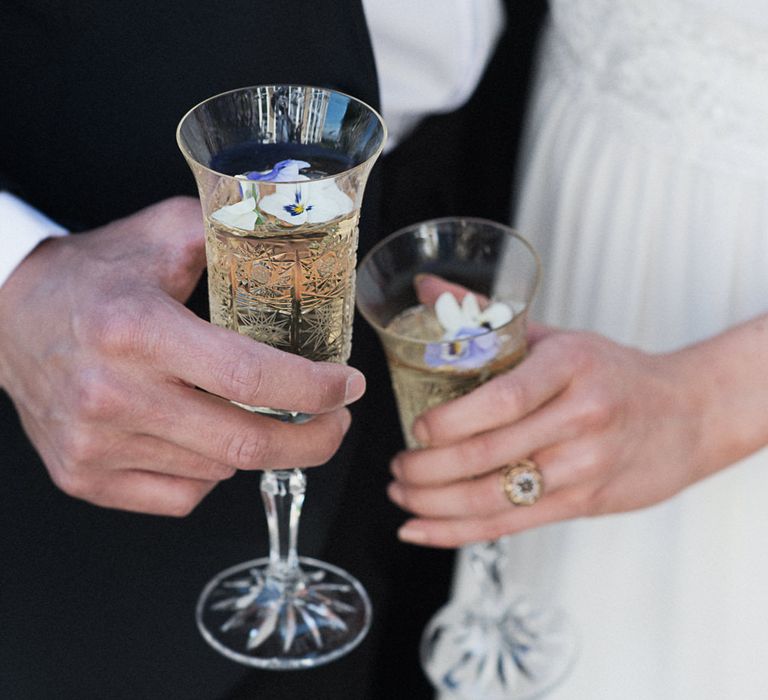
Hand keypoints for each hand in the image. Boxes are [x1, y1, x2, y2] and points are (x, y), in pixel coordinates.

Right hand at [0, 197, 364, 515]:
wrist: (9, 314)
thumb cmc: (92, 275)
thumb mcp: (162, 235)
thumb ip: (230, 236)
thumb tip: (297, 243)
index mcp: (137, 329)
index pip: (249, 376)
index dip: (313, 389)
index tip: (348, 386)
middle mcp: (112, 394)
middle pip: (244, 442)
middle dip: (312, 440)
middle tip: (336, 423)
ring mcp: (94, 444)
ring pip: (218, 471)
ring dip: (255, 447)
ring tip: (259, 416)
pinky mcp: (83, 475)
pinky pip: (180, 497)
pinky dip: (211, 474)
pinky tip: (207, 439)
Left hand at [387, 325, 711, 546]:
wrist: (688, 414)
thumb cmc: (612, 371)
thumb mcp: (557, 336)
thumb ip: (486, 317)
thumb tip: (424, 286)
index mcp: (569, 366)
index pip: (504, 399)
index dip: (451, 421)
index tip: (416, 427)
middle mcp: (580, 418)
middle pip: (489, 454)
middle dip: (428, 469)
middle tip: (396, 466)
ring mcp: (584, 466)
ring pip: (494, 497)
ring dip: (435, 503)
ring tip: (401, 493)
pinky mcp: (584, 503)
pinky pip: (511, 524)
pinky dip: (458, 530)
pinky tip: (421, 528)